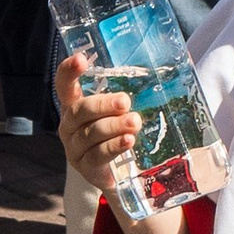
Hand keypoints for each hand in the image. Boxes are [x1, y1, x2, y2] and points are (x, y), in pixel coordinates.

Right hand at [56, 48, 138, 194]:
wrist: (118, 174)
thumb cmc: (117, 132)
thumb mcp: (118, 111)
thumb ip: (129, 93)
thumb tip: (169, 67)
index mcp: (74, 105)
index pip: (64, 84)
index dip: (68, 71)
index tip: (81, 59)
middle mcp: (69, 125)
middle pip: (79, 111)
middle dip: (102, 104)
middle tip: (125, 101)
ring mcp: (74, 148)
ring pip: (89, 133)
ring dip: (113, 126)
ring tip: (134, 122)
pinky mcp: (86, 167)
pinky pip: (97, 154)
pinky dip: (114, 146)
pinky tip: (128, 140)